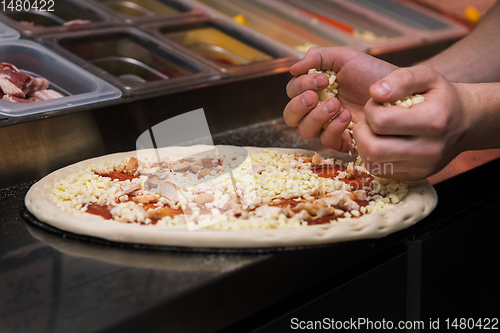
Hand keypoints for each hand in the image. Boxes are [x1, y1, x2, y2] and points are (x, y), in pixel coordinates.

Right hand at [284, 47, 396, 151]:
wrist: (398, 88)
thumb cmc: (372, 72)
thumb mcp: (344, 57)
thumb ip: (317, 57)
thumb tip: (292, 68)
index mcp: (314, 89)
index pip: (292, 92)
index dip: (301, 86)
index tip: (322, 79)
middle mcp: (318, 109)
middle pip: (291, 116)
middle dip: (299, 105)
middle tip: (316, 96)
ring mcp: (329, 126)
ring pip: (305, 130)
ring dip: (316, 117)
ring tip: (336, 105)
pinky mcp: (343, 140)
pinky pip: (326, 142)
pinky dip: (332, 129)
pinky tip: (347, 116)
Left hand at [354, 65, 471, 179]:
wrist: (466, 122)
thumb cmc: (441, 96)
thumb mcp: (427, 76)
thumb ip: (401, 79)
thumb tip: (374, 92)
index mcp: (433, 121)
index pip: (381, 121)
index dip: (370, 109)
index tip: (377, 103)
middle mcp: (429, 149)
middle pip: (374, 149)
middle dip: (362, 132)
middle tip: (369, 120)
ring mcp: (423, 167)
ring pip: (373, 164)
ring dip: (364, 145)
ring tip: (374, 131)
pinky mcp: (416, 176)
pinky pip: (380, 171)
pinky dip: (372, 157)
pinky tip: (380, 142)